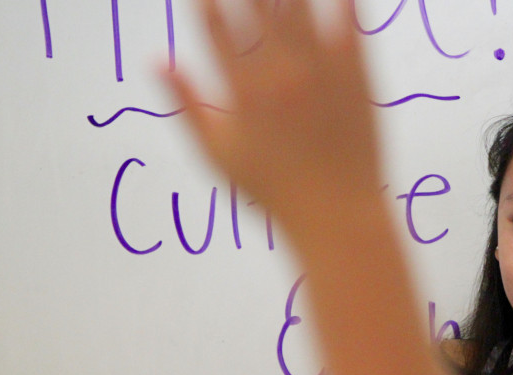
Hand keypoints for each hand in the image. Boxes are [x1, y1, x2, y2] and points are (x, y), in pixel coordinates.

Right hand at [163, 0, 381, 228]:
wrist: (338, 216)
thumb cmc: (273, 192)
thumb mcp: (217, 155)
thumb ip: (186, 105)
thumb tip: (155, 60)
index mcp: (242, 91)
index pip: (214, 25)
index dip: (207, 1)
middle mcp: (279, 74)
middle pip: (256, 4)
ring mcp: (321, 72)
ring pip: (300, 5)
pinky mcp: (357, 76)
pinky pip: (349, 21)